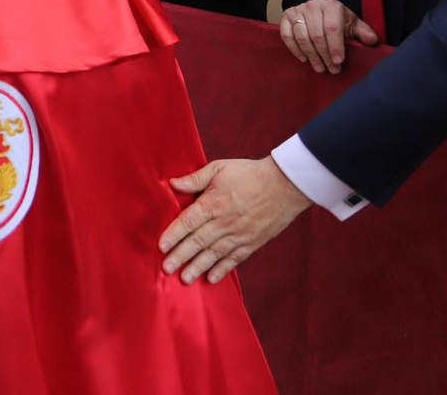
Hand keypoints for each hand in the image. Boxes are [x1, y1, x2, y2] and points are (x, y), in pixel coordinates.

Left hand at [158, 157, 310, 284]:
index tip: (161, 246)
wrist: (285, 185)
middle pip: (198, 241)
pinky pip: (234, 259)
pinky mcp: (252, 242)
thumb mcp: (219, 168)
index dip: (173, 234)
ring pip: (214, 254)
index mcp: (213, 203)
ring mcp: (239, 234)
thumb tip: (172, 183)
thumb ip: (195, 179)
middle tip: (166, 269)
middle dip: (180, 256)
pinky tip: (211, 278)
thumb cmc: (250, 174)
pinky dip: (222, 269)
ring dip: (198, 267)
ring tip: (184, 278)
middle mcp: (224, 222)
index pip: (188, 221)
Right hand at [280, 0, 379, 74]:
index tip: (339, 61)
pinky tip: (304, 59)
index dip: (335, 46)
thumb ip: (363, 32)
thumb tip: (373, 41)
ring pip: (302, 37)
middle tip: (331, 69)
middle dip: (324, 55)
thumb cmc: (336, 18)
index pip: (332, 28)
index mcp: (331, 6)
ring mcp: (297, 11)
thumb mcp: (352, 22)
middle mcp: (312, 6)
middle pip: (316, 35)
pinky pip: (287, 36)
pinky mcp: (285, 17)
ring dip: (311, 56)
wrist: (317, 7)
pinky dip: (295, 49)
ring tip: (319, 68)